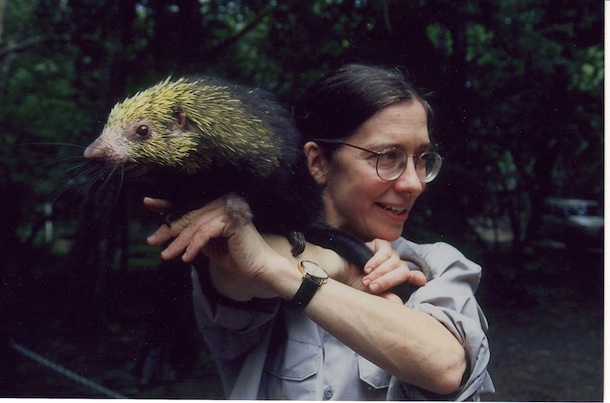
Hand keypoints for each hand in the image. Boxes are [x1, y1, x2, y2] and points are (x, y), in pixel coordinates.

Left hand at [144, 195, 281, 281]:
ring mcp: (229, 209)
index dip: (168, 203)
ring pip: (195, 225)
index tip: (148, 203)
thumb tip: (165, 227)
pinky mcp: (232, 221)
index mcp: (218, 202)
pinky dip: (194, 246)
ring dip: (179, 242)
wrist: (257, 268)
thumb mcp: (206, 242)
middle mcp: (224, 200)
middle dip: (169, 229)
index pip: (189, 202)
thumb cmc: (234, 255)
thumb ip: (191, 232)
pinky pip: (205, 232)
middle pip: (189, 214)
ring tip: (168, 255)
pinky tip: (187, 258)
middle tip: (153, 240)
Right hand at [344, 239, 426, 301]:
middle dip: (389, 281)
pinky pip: (385, 251)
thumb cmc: (354, 287)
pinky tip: (367, 269)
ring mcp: (389, 254)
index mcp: (396, 278)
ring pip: (395, 262)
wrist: (338, 274)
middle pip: (403, 270)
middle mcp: (395, 265)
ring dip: (380, 273)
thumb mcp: (371, 297)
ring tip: (366, 280)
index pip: (412, 276)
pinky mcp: (380, 244)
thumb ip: (386, 299)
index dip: (417, 277)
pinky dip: (377, 261)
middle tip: (373, 288)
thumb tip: (399, 304)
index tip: (421, 281)